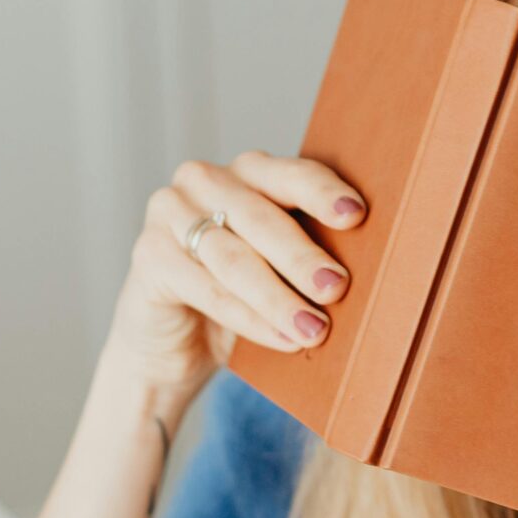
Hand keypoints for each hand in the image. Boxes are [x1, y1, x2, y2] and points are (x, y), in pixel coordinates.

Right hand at [102, 152, 366, 414]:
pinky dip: (247, 318)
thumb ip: (307, 255)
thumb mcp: (279, 270)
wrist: (174, 345)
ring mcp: (168, 213)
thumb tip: (369, 270)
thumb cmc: (240, 300)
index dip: (322, 194)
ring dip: (277, 297)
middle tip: (337, 288)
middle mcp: (202, 180)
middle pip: (259, 217)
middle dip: (301, 257)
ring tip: (313, 329)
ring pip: (233, 257)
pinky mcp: (148, 254)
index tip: (355, 217)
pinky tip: (280, 338)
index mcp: (246, 171)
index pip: (290, 174)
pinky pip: (206, 288)